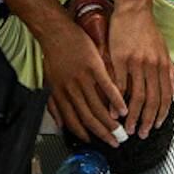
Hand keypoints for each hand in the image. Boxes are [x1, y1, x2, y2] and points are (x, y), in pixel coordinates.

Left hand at [42, 23, 126, 146]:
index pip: (72, 120)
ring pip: (98, 105)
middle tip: (115, 141)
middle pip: (88, 117)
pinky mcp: (93, 66)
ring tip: (122, 130)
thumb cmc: (53, 54)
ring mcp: (83, 78)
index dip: (84, 133)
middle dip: (103, 133)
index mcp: (60, 94)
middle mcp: (71, 89)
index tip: (94, 141)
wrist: (55, 31)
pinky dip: (116, 99)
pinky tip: (123, 108)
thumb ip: (54, 104)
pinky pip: (106, 86)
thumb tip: (60, 123)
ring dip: (111, 121)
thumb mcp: (49, 81)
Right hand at [109, 6, 173, 139]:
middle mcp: (152, 66)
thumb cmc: (146, 29)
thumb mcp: (163, 50)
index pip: (165, 96)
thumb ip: (168, 71)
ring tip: (127, 127)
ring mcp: (136, 63)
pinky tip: (114, 110)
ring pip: (137, 97)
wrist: (133, 10)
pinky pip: (119, 85)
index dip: (161, 114)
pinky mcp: (120, 59)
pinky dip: (117, 101)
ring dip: (132, 116)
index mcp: (163, 65)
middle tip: (142, 133)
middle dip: (147, 121)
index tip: (156, 126)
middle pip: (152, 101)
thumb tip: (172, 90)